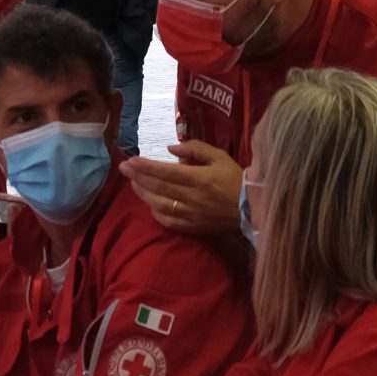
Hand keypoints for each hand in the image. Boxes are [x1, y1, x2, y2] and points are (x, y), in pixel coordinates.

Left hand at [120, 140, 242, 235]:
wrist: (252, 209)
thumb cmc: (235, 179)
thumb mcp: (219, 157)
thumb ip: (195, 149)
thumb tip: (171, 148)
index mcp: (198, 179)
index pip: (165, 172)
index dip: (145, 166)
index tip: (130, 160)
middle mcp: (191, 197)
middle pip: (157, 187)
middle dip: (137, 177)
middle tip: (124, 168)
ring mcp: (190, 215)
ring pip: (159, 205)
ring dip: (143, 193)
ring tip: (134, 183)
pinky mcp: (192, 227)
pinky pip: (168, 221)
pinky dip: (155, 212)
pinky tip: (150, 203)